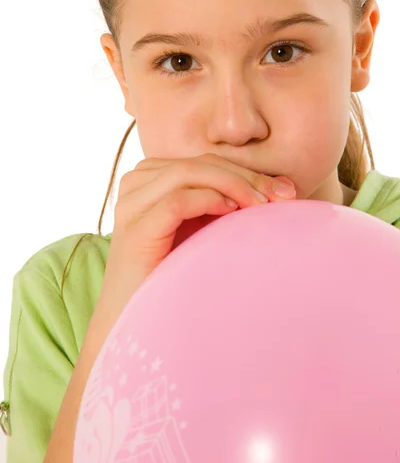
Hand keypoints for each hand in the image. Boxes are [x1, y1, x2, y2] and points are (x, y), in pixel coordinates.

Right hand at [96, 153, 295, 320]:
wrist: (136, 322)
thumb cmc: (174, 275)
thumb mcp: (203, 230)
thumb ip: (226, 204)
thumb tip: (282, 190)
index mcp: (150, 180)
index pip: (204, 161)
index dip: (246, 170)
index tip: (286, 190)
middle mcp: (135, 186)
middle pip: (198, 163)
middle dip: (246, 176)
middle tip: (283, 195)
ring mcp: (131, 206)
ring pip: (188, 173)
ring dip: (233, 184)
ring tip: (263, 205)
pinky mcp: (134, 230)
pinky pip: (177, 200)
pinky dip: (209, 200)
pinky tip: (233, 213)